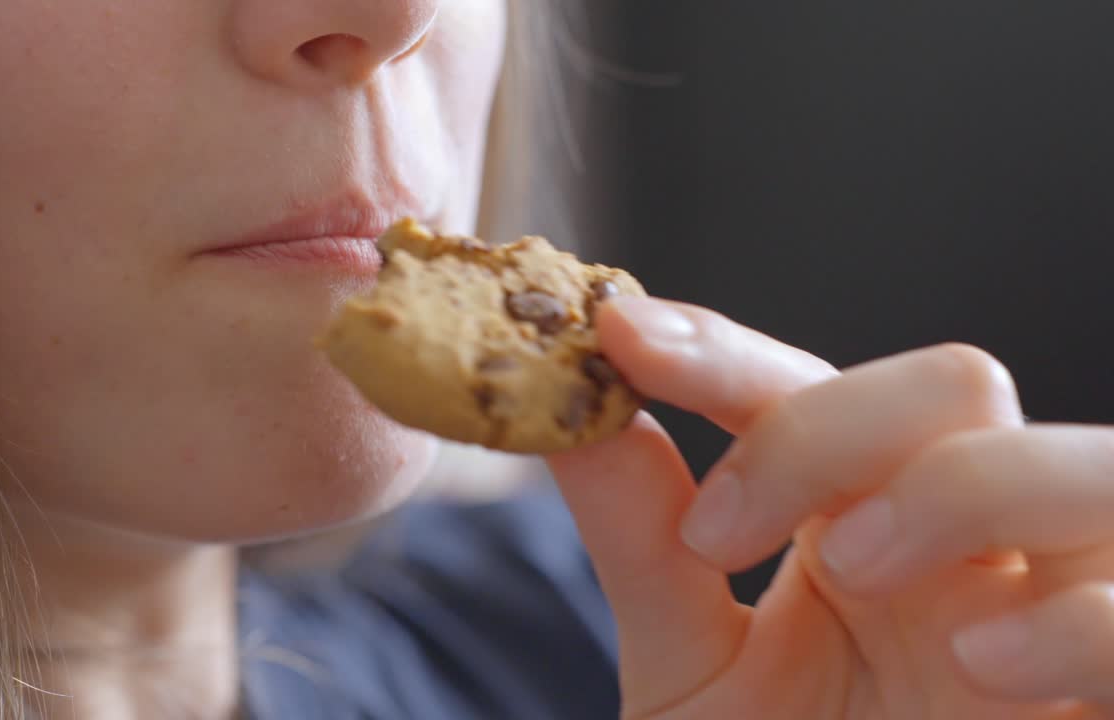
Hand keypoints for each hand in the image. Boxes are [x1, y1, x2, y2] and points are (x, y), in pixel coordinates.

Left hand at [547, 297, 1113, 718]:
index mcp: (861, 523)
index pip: (805, 389)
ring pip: (1082, 463)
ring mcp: (1063, 608)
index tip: (616, 334)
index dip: (714, 348)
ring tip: (848, 575)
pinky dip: (1074, 619)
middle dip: (829, 428)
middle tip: (720, 532)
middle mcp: (973, 547)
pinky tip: (980, 672)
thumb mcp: (696, 677)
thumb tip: (573, 419)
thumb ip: (645, 548)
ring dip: (953, 489)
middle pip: (954, 385)